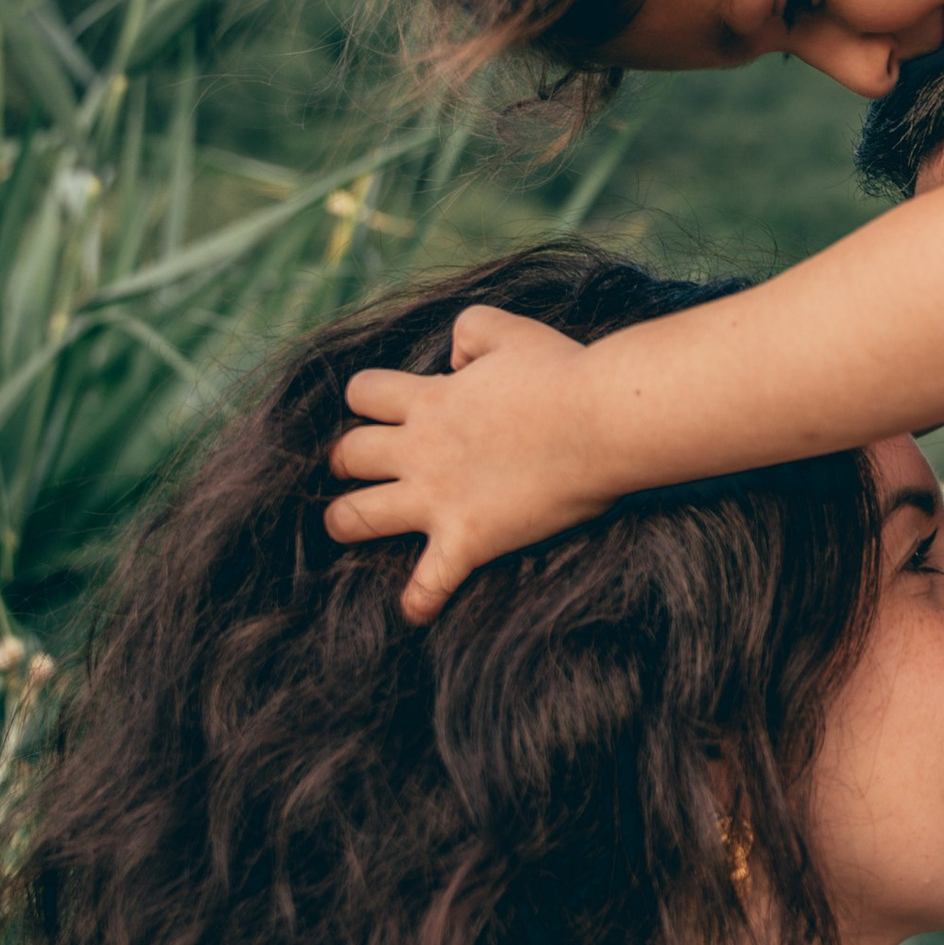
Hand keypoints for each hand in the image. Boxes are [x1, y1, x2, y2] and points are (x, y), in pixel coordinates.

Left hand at [326, 305, 602, 621]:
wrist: (600, 422)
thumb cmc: (563, 374)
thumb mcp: (510, 331)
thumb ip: (470, 331)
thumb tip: (454, 356)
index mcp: (430, 399)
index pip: (363, 392)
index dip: (365, 399)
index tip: (378, 409)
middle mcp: (421, 449)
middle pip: (346, 455)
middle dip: (343, 460)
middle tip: (353, 468)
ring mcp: (439, 498)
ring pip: (356, 517)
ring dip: (345, 522)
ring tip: (345, 527)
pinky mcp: (468, 540)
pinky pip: (429, 582)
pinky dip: (419, 601)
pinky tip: (413, 614)